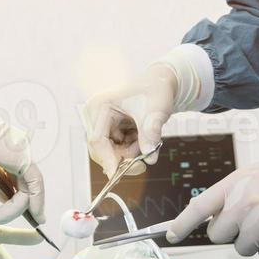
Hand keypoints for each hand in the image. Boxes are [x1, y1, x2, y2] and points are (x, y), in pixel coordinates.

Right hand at [0, 99, 44, 223]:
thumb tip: (3, 196)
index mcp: (9, 147)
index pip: (22, 176)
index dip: (24, 195)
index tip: (24, 211)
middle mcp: (20, 148)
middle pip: (31, 182)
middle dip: (30, 204)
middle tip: (34, 221)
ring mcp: (22, 151)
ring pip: (32, 186)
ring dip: (23, 207)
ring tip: (1, 219)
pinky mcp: (21, 157)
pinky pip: (32, 185)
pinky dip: (31, 202)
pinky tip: (24, 214)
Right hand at [84, 63, 178, 177]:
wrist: (161, 83)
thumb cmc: (155, 90)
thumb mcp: (156, 110)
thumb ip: (151, 132)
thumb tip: (150, 158)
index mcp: (101, 105)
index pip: (97, 139)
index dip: (107, 159)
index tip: (117, 174)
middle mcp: (97, 116)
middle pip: (100, 150)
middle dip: (122, 159)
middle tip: (142, 165)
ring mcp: (103, 124)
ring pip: (110, 153)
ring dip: (129, 153)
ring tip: (146, 139)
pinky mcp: (111, 130)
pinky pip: (118, 149)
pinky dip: (132, 149)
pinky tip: (141, 137)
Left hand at [166, 159, 258, 258]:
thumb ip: (234, 193)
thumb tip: (211, 218)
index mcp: (239, 183)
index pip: (200, 207)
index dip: (182, 224)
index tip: (171, 236)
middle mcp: (248, 202)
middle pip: (219, 235)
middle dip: (232, 233)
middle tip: (255, 220)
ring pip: (243, 248)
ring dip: (257, 242)